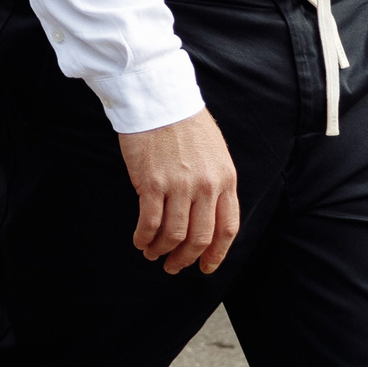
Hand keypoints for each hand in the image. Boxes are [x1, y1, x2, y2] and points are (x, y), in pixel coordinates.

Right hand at [115, 108, 238, 273]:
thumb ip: (214, 183)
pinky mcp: (151, 182)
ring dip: (162, 250)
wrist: (159, 99)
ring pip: (174, 234)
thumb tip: (203, 214)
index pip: (227, 229)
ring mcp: (179, 186)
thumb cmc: (184, 122)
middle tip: (174, 266)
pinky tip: (140, 240)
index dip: (216, 254)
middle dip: (186, 258)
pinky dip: (144, 236)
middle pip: (200, 237)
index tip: (205, 267)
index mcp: (226, 180)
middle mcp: (206, 187)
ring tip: (152, 254)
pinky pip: (150, 221)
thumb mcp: (215, 153)